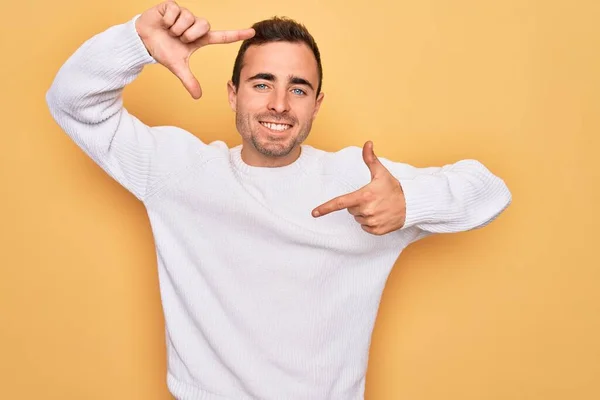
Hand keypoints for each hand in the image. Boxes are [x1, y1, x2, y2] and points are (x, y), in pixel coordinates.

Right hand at [135, 1, 254, 98]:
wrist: (143, 40)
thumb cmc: (162, 50)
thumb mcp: (177, 67)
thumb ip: (189, 80)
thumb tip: (197, 97)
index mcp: (200, 39)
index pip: (222, 37)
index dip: (236, 34)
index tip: (252, 32)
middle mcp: (195, 24)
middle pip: (203, 26)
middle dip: (189, 35)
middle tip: (178, 38)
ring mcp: (185, 14)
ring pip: (189, 20)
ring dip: (177, 29)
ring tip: (169, 31)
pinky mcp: (173, 6)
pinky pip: (176, 12)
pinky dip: (168, 21)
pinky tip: (163, 23)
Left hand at [312, 141, 406, 235]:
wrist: (411, 205)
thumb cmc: (394, 188)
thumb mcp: (381, 172)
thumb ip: (371, 159)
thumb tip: (367, 143)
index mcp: (364, 196)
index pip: (340, 203)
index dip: (325, 208)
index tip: (314, 213)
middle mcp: (366, 210)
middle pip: (350, 209)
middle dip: (358, 204)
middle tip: (372, 198)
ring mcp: (372, 222)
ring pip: (358, 218)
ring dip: (364, 213)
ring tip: (378, 206)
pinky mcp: (377, 230)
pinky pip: (365, 227)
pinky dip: (370, 222)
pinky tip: (380, 215)